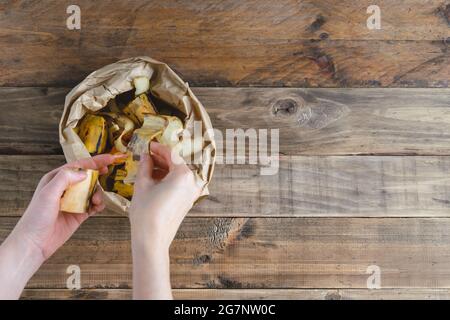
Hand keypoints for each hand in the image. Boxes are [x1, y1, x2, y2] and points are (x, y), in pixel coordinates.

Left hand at [0, 154, 123, 298]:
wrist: (35, 243)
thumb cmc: (36, 217)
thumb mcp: (48, 193)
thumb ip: (65, 178)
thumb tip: (84, 173)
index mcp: (56, 179)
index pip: (78, 166)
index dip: (94, 161)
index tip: (109, 158)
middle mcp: (66, 189)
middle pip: (87, 177)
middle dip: (98, 174)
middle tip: (108, 171)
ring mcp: (73, 201)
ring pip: (93, 191)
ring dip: (98, 194)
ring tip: (96, 201)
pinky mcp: (79, 214)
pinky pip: (93, 206)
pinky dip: (99, 205)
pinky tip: (98, 207)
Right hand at [129, 142, 201, 298]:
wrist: (152, 239)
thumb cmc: (147, 213)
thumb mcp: (142, 185)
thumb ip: (145, 166)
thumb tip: (145, 156)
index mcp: (183, 175)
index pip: (171, 154)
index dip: (157, 148)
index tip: (148, 145)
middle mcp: (192, 182)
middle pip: (176, 163)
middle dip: (161, 158)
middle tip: (146, 155)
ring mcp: (192, 192)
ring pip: (177, 174)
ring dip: (164, 169)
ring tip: (147, 167)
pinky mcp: (188, 201)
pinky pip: (179, 184)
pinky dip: (168, 179)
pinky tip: (154, 179)